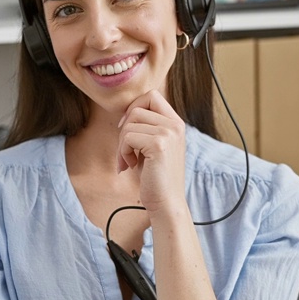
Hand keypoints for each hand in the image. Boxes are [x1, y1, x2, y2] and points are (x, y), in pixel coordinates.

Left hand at [116, 90, 187, 216]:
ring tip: (129, 161)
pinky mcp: (159, 144)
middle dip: (125, 128)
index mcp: (176, 123)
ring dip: (122, 144)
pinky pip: (128, 137)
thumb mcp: (154, 146)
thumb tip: (125, 112)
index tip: (128, 129)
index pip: (151, 96)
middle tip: (126, 149)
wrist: (166, 203)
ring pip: (130, 123)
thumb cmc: (156, 177)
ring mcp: (168, 133)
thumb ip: (147, 127)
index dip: (134, 108)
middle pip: (137, 108)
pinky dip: (122, 153)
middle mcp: (175, 125)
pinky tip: (130, 166)